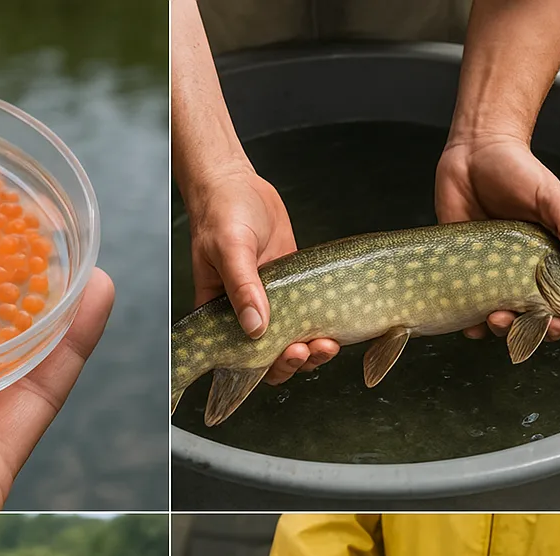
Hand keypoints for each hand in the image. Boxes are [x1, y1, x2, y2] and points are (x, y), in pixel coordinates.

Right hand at [187, 165, 337, 384]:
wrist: (236, 185)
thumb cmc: (221, 213)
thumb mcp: (230, 249)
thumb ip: (242, 288)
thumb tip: (256, 328)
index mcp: (221, 315)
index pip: (239, 358)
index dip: (263, 368)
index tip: (286, 356)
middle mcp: (245, 314)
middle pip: (270, 357)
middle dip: (294, 362)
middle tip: (312, 349)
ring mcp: (271, 302)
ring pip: (292, 341)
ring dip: (312, 350)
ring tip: (328, 343)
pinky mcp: (292, 288)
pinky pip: (308, 315)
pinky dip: (323, 325)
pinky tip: (338, 326)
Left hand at [435, 133, 559, 340]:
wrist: (474, 154)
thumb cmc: (517, 170)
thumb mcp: (549, 195)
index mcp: (546, 258)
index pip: (559, 300)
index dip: (559, 320)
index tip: (558, 326)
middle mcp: (518, 272)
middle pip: (526, 317)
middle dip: (524, 329)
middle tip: (515, 320)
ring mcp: (488, 273)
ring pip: (494, 316)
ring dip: (496, 327)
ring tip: (494, 319)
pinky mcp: (460, 269)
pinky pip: (463, 304)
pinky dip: (465, 319)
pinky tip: (467, 323)